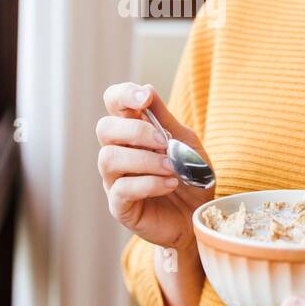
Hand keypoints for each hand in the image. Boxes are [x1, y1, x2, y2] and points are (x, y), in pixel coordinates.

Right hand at [96, 81, 214, 251]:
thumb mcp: (185, 143)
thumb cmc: (190, 178)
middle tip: (163, 142)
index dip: (123, 95)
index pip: (113, 103)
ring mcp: (114, 180)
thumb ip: (165, 119)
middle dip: (135, 130)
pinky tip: (170, 184)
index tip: (144, 98)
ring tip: (171, 167)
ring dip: (144, 159)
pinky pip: (122, 189)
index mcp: (132, 133)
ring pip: (108, 158)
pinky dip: (149, 183)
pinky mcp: (119, 206)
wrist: (199, 216)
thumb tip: (147, 89)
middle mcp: (118, 154)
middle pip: (104, 128)